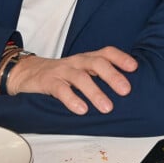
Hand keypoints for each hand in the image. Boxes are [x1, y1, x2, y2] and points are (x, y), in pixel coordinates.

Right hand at [7, 46, 137, 115]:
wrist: (29, 72)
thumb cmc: (63, 74)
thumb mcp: (83, 70)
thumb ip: (100, 75)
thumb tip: (127, 87)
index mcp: (88, 58)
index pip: (107, 52)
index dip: (121, 58)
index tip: (135, 68)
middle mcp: (78, 62)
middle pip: (97, 63)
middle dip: (113, 76)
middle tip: (126, 90)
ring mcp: (63, 71)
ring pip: (81, 78)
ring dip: (96, 92)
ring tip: (107, 107)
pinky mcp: (48, 82)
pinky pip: (61, 90)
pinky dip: (72, 100)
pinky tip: (81, 110)